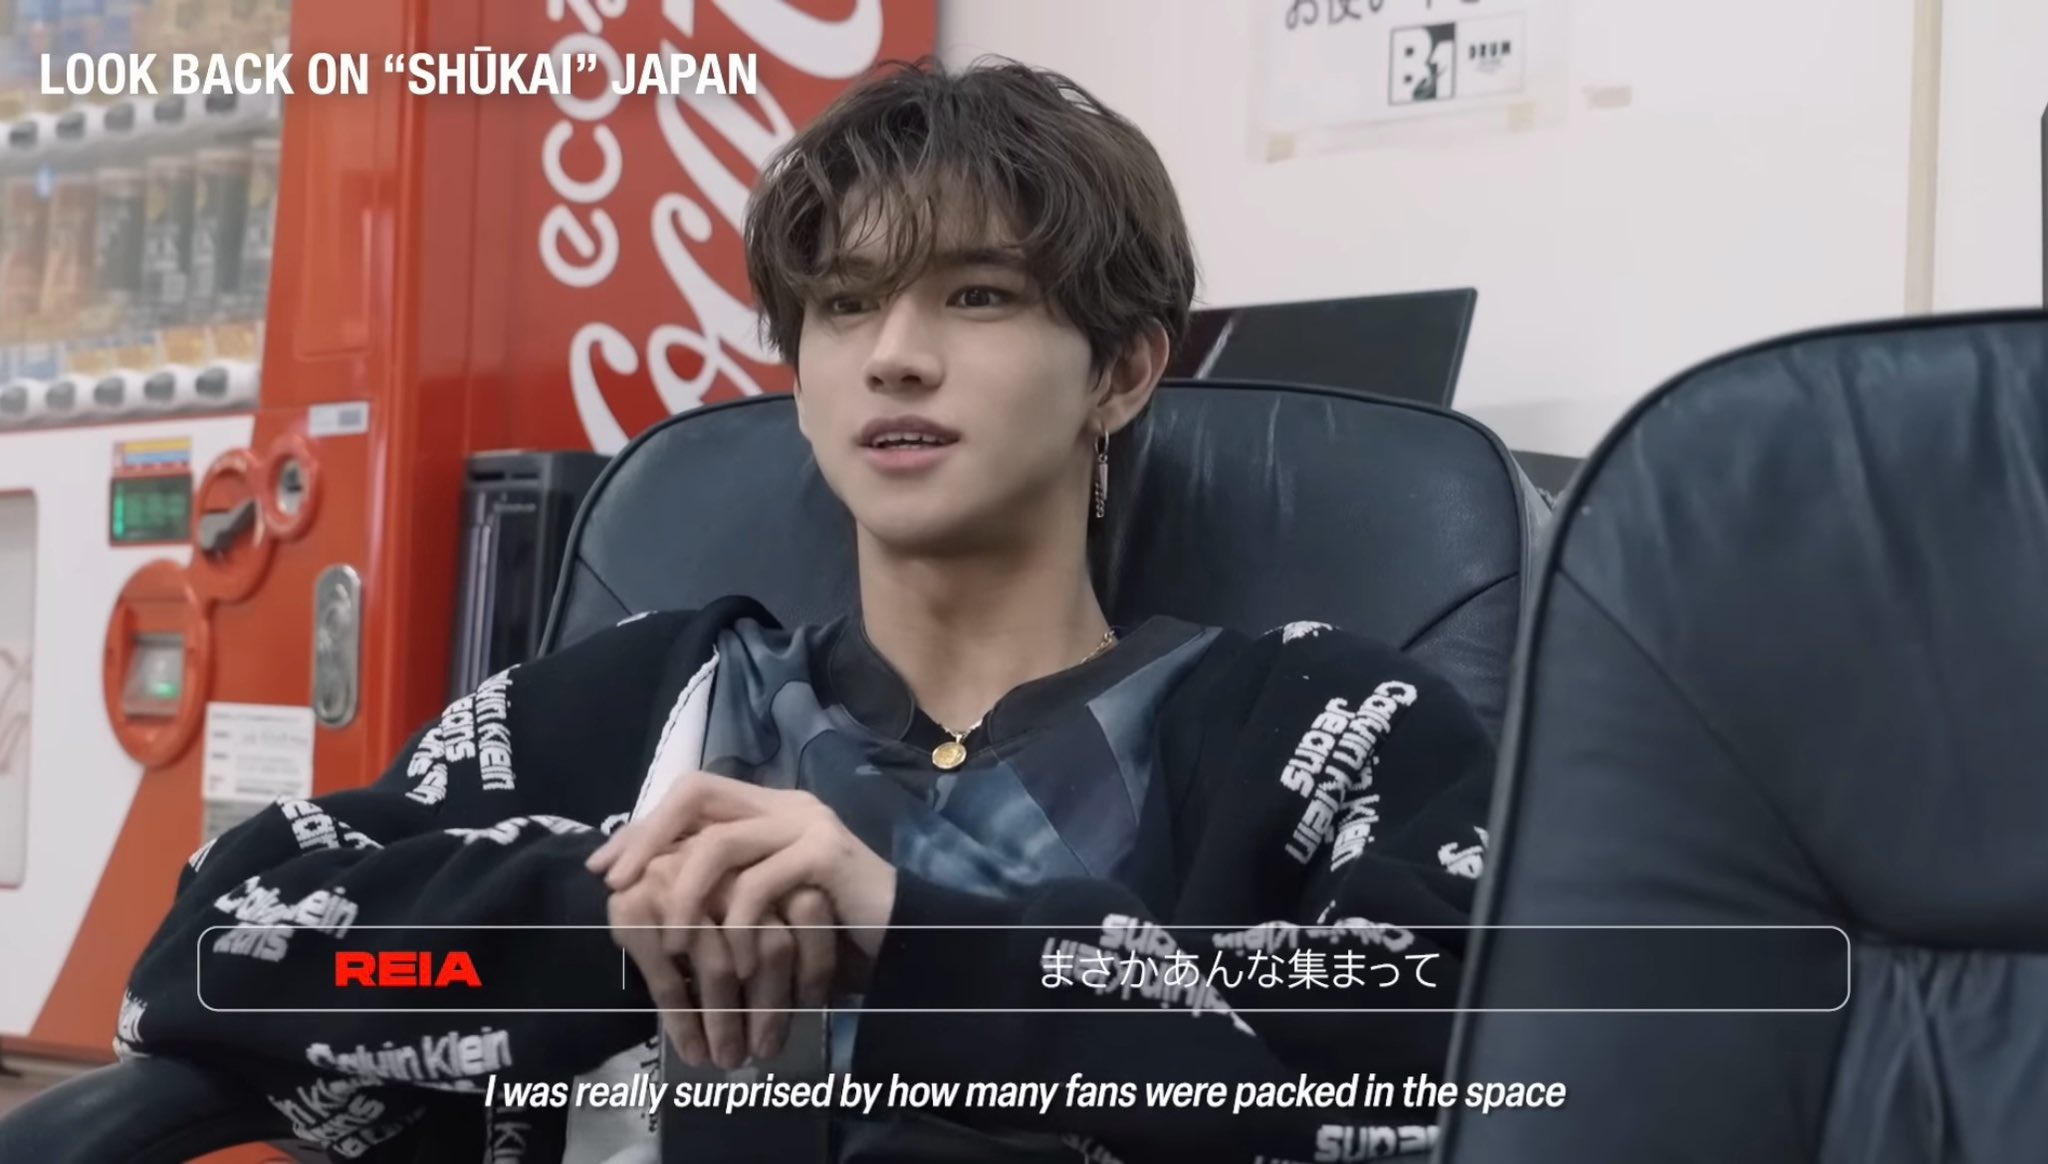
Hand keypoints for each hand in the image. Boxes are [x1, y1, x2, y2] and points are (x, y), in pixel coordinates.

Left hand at [589, 772, 897, 970]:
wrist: (911, 939)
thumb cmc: (833, 927)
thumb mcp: (766, 902)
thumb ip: (723, 884)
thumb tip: (649, 890)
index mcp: (768, 808)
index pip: (691, 793)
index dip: (643, 826)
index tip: (605, 869)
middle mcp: (786, 804)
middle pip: (697, 794)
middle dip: (648, 840)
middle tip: (619, 888)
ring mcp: (808, 825)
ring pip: (720, 844)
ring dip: (685, 897)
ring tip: (673, 943)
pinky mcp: (827, 856)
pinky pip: (759, 884)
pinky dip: (737, 925)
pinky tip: (736, 959)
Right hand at [605, 850, 836, 1068]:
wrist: (617, 870)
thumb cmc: (698, 896)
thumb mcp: (747, 900)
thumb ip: (781, 928)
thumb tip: (819, 998)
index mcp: (762, 855)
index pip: (808, 911)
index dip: (816, 965)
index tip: (812, 1007)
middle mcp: (721, 864)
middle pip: (769, 945)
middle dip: (770, 1007)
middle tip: (766, 1051)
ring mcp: (675, 883)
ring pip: (722, 968)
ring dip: (727, 1022)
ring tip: (729, 1059)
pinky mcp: (634, 910)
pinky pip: (670, 982)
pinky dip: (685, 1023)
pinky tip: (693, 1052)